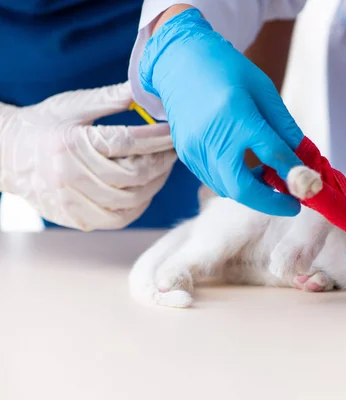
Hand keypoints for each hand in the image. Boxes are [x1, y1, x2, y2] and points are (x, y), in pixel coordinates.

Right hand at [0, 82, 176, 230]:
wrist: (7, 153)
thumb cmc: (45, 123)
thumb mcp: (75, 104)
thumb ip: (112, 98)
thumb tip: (146, 88)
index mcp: (72, 143)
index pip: (128, 143)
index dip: (158, 139)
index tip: (175, 133)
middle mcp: (70, 175)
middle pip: (134, 177)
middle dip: (161, 164)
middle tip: (173, 153)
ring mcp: (71, 201)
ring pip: (129, 201)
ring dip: (153, 186)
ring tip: (161, 171)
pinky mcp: (74, 218)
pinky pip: (116, 220)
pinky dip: (136, 207)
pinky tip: (143, 191)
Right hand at [139, 8, 304, 216]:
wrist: (180, 62)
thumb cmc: (227, 70)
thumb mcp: (264, 90)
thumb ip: (284, 127)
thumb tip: (303, 158)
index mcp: (237, 115)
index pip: (272, 154)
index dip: (293, 174)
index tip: (307, 188)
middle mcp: (213, 137)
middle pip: (242, 188)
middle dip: (270, 203)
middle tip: (291, 204)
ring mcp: (195, 149)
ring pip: (227, 189)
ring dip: (253, 192)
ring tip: (270, 180)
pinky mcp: (186, 155)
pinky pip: (214, 180)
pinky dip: (234, 182)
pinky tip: (246, 169)